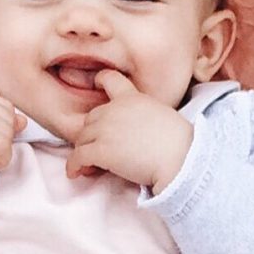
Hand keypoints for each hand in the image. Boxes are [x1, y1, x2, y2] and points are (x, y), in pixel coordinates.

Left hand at [63, 70, 194, 189]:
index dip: (100, 82)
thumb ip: (141, 116)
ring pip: (81, 139)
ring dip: (83, 152)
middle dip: (91, 134)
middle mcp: (115, 109)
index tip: (95, 85)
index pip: (110, 79)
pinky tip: (76, 173)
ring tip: (89, 166)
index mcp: (132, 98)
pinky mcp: (100, 149)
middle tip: (97, 151)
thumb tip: (131, 134)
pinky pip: (78, 156)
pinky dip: (73, 166)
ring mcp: (106, 129)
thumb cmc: (179, 144)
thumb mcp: (161, 116)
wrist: (180, 158)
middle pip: (90, 119)